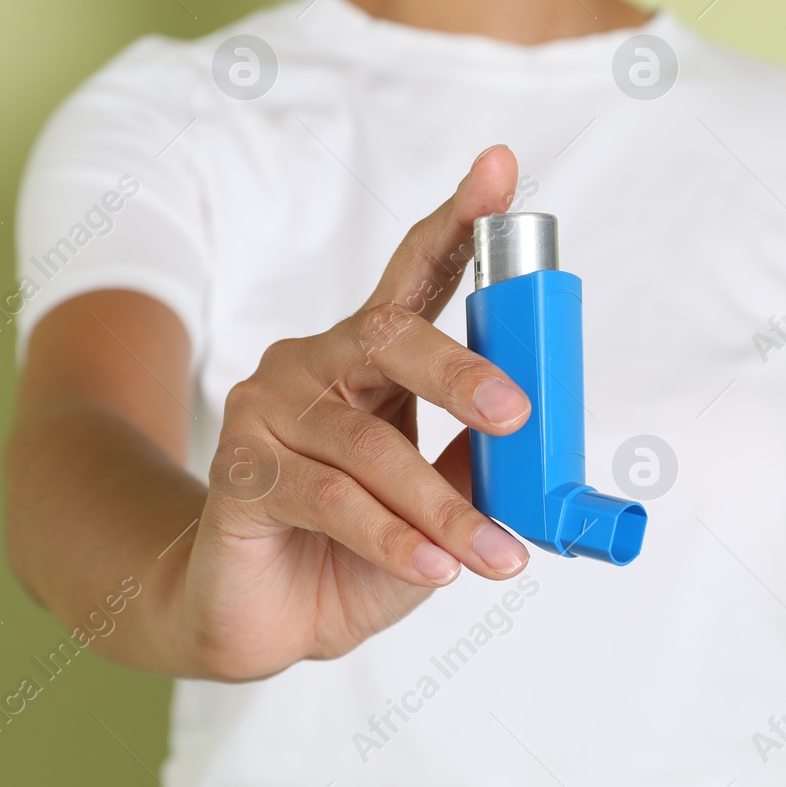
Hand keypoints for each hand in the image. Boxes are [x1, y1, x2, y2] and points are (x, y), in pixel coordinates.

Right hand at [182, 145, 533, 680]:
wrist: (263, 618)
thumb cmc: (353, 550)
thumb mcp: (433, 505)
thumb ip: (475, 464)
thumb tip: (543, 445)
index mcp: (368, 358)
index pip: (416, 273)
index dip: (458, 219)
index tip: (500, 168)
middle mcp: (314, 364)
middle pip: (387, 336)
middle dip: (457, 372)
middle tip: (514, 413)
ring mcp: (270, 411)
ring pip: (369, 444)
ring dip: (441, 507)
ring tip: (495, 555)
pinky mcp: (242, 471)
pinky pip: (332, 499)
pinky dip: (394, 538)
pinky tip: (435, 568)